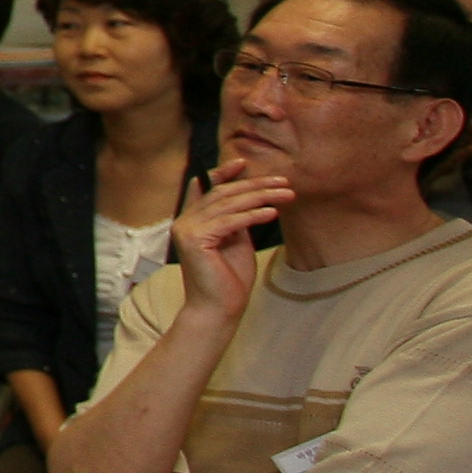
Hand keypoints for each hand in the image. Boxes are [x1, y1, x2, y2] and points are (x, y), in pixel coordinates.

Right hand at [176, 156, 291, 317]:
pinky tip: (272, 212)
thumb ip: (236, 220)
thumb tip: (251, 199)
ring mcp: (187, 229)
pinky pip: (230, 221)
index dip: (224, 173)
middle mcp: (184, 221)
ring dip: (262, 197)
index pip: (206, 187)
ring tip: (287, 194)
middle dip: (256, 185)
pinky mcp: (195, 240)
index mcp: (191, 220)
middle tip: (284, 181)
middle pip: (222, 193)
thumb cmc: (228, 280)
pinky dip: (253, 215)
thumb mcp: (236, 242)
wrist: (218, 309)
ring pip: (228, 204)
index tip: (244, 163)